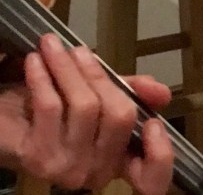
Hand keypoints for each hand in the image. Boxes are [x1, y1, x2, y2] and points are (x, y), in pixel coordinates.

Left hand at [0, 35, 172, 194]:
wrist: (5, 122)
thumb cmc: (54, 109)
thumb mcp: (98, 96)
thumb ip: (128, 91)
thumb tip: (162, 92)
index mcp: (117, 159)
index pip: (152, 180)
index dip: (160, 157)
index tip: (154, 125)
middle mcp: (96, 172)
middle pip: (120, 116)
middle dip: (100, 75)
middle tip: (79, 50)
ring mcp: (67, 168)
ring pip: (86, 106)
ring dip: (68, 68)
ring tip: (53, 46)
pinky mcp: (37, 158)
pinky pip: (51, 106)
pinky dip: (44, 76)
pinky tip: (36, 60)